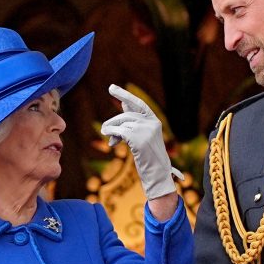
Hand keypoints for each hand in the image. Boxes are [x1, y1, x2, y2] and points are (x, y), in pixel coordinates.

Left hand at [100, 84, 182, 199]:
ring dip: (112, 130)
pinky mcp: (139, 140)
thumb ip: (133, 122)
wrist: (158, 175)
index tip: (111, 88)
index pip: (138, 104)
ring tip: (109, 138)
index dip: (124, 95)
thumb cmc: (149, 158)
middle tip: (105, 130)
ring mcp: (146, 131)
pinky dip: (112, 135)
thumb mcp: (143, 138)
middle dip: (114, 122)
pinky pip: (120, 132)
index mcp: (155, 121)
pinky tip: (112, 143)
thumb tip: (122, 103)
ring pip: (122, 124)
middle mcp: (152, 123)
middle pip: (126, 115)